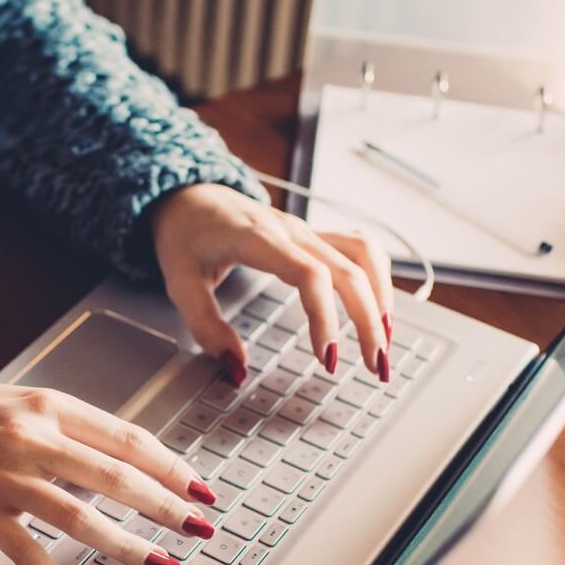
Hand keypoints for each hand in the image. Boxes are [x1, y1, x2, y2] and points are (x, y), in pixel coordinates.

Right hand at [0, 380, 216, 564]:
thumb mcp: (17, 402)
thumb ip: (66, 426)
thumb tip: (119, 457)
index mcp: (48, 406)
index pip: (127, 438)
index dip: (171, 466)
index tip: (198, 487)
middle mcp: (33, 438)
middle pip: (118, 477)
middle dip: (168, 507)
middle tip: (199, 529)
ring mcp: (7, 477)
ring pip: (83, 517)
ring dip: (129, 546)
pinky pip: (30, 554)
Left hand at [150, 183, 394, 384]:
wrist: (187, 196)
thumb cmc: (184, 237)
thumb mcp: (179, 285)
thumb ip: (206, 328)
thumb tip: (237, 368)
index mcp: (258, 239)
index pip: (310, 275)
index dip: (326, 318)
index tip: (328, 358)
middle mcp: (292, 230)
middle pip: (349, 271)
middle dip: (368, 322)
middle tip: (375, 367)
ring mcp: (307, 229)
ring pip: (364, 256)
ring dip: (382, 298)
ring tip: (385, 341)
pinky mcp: (314, 235)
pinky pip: (359, 248)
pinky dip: (377, 278)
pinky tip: (379, 309)